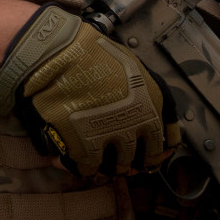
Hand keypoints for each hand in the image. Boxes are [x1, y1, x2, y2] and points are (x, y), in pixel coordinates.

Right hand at [0, 7, 177, 177]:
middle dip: (132, 160)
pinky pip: (84, 168)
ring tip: (90, 157)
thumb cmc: (85, 51)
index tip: (148, 151)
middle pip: (143, 159)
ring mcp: (111, 138)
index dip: (159, 149)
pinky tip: (63, 158)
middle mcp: (138, 125)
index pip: (169, 141)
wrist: (51, 53)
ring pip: (116, 167)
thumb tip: (140, 107)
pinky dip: (73, 165)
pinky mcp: (83, 148)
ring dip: (105, 164)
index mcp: (153, 103)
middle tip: (117, 156)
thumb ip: (140, 91)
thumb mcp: (127, 64)